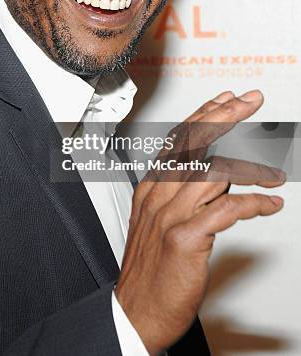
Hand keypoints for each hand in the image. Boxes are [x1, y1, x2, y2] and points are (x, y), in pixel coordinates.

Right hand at [115, 90, 285, 354]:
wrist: (135, 310)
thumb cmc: (150, 268)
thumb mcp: (158, 221)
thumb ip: (183, 193)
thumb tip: (217, 175)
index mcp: (151, 188)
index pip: (179, 140)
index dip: (205, 116)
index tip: (226, 101)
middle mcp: (158, 195)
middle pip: (194, 144)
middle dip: (225, 117)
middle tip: (249, 101)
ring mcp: (170, 214)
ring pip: (213, 172)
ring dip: (251, 168)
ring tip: (274, 172)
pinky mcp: (185, 238)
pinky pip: (226, 209)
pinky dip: (254, 203)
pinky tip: (270, 203)